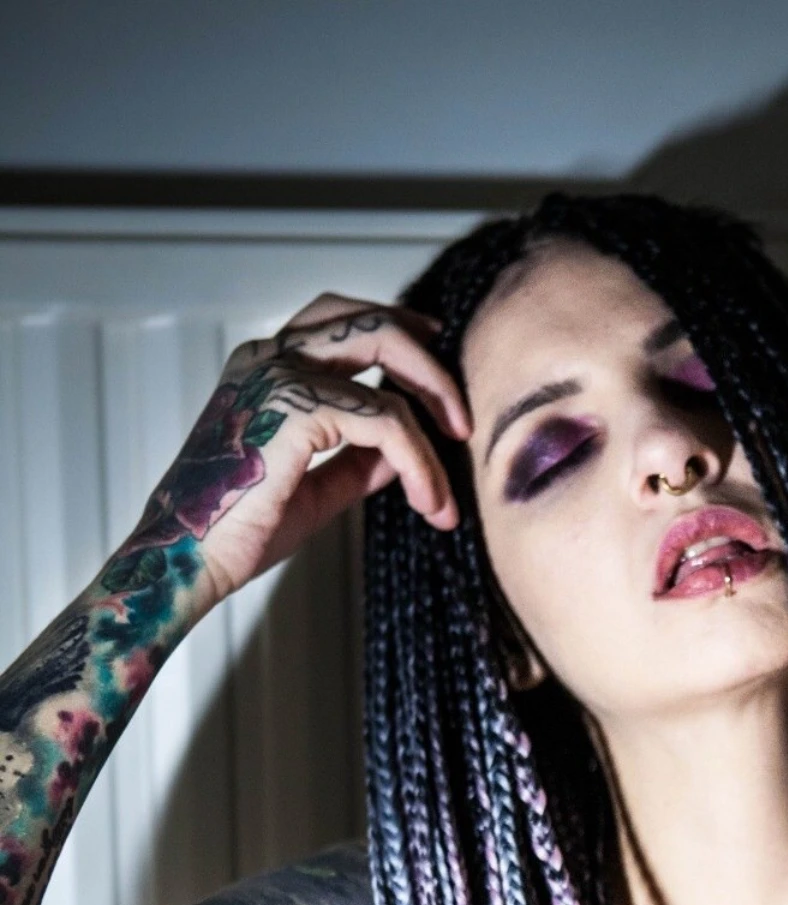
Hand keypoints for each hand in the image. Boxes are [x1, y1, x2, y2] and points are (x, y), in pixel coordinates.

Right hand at [109, 293, 470, 608]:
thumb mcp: (313, 488)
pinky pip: (384, 420)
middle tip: (459, 418)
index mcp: (262, 366)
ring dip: (433, 421)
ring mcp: (276, 375)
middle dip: (428, 363)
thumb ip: (357, 462)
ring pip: (386, 357)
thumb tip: (403, 453)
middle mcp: (267, 357)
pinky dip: (419, 462)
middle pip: (370, 319)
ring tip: (447, 491)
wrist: (188, 563)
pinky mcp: (294, 408)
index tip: (438, 372)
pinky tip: (429, 503)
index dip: (400, 335)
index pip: (342, 321)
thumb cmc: (237, 532)